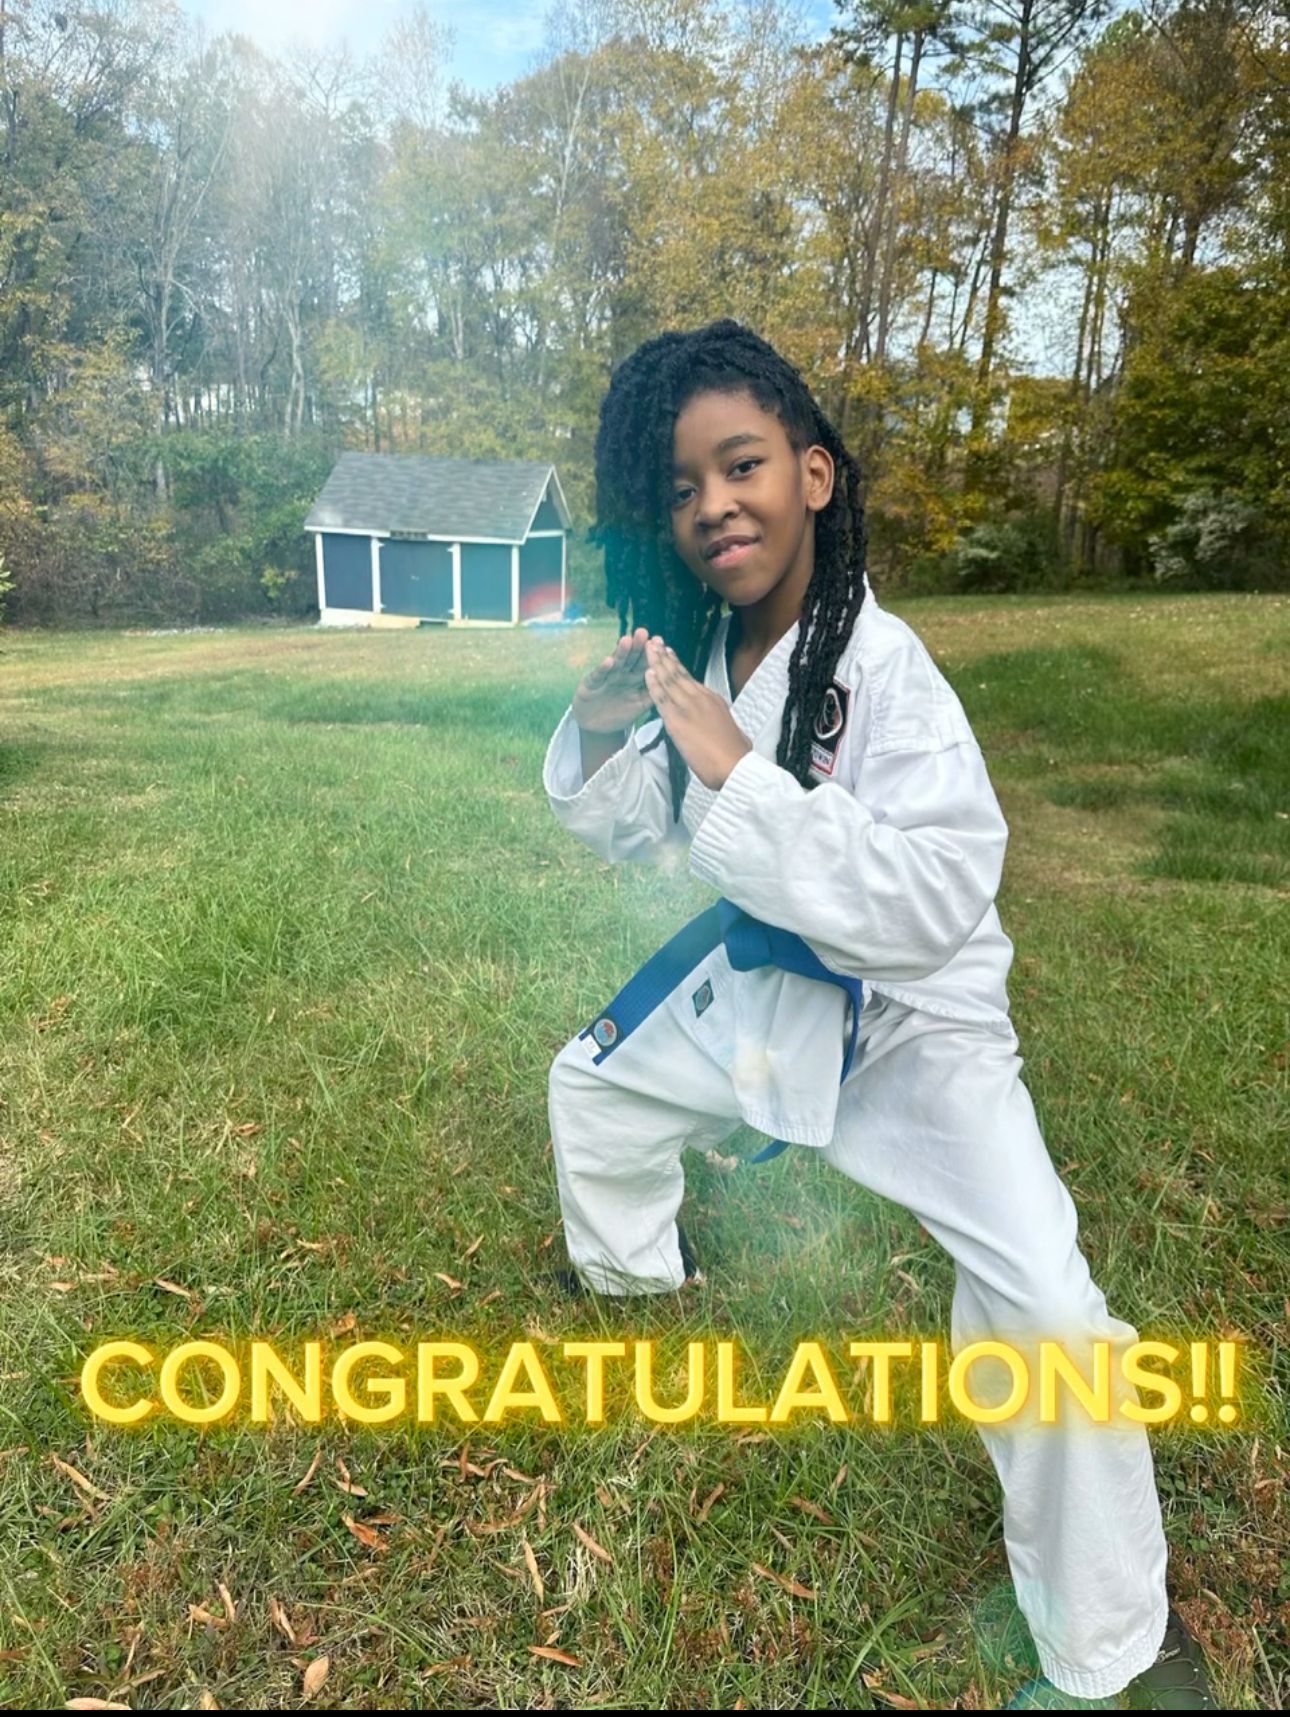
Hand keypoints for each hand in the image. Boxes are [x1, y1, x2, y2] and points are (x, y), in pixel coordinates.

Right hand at [571, 626, 657, 733]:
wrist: (597, 726)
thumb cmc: (621, 712)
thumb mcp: (640, 704)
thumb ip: (654, 693)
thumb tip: (673, 684)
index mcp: (635, 678)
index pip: (645, 663)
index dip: (651, 653)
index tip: (659, 642)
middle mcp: (622, 674)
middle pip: (631, 659)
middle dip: (637, 646)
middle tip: (643, 632)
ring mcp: (606, 677)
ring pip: (616, 663)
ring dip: (621, 652)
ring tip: (627, 640)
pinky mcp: (591, 684)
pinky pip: (598, 676)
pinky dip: (603, 669)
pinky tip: (608, 661)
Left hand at [644, 637, 753, 790]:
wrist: (735, 765)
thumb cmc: (737, 754)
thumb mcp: (733, 731)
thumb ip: (724, 723)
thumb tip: (727, 726)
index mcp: (713, 700)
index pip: (690, 679)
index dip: (677, 664)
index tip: (668, 652)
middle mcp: (700, 698)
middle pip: (678, 673)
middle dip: (664, 656)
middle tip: (653, 641)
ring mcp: (688, 708)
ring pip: (669, 680)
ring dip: (656, 663)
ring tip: (647, 647)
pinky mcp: (677, 721)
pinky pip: (662, 699)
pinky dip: (653, 685)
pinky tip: (646, 673)